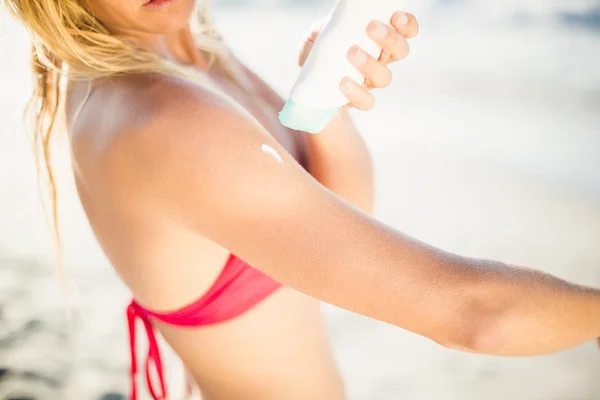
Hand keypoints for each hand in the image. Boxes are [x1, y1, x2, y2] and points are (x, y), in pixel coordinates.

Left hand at [298, 11, 419, 110]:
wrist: (309, 81)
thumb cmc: (320, 50)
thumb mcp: (321, 31)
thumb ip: (326, 26)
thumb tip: (327, 25)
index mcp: (380, 40)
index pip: (405, 31)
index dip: (406, 25)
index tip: (395, 17)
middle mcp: (382, 60)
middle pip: (401, 52)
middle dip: (390, 39)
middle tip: (371, 27)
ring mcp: (371, 81)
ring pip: (384, 77)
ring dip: (371, 64)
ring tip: (352, 52)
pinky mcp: (358, 99)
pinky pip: (366, 101)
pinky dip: (357, 93)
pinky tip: (344, 82)